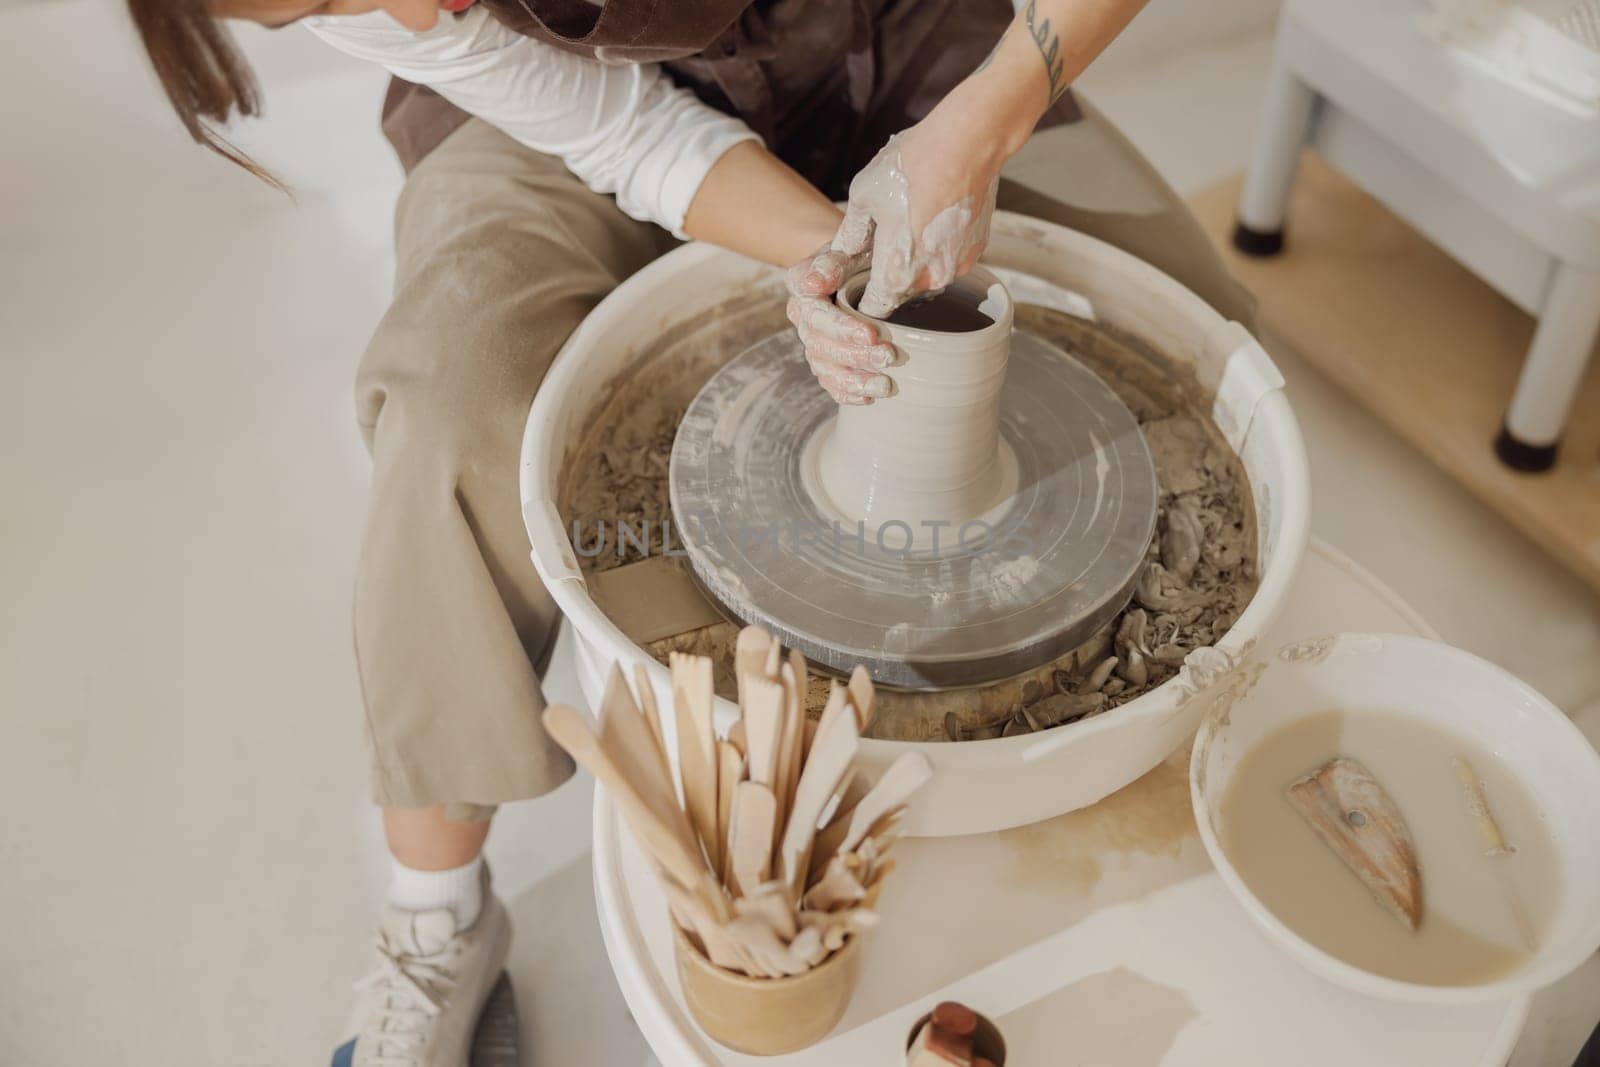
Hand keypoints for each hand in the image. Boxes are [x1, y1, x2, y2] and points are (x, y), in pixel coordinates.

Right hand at [785, 246, 897, 404]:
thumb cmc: (862, 249)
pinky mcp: (826, 359)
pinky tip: (869, 397)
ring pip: (825, 368)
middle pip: (821, 345)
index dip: (842, 328)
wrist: (865, 260)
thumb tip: (813, 285)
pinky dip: (848, 393)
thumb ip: (833, 262)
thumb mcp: (851, 246)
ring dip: (855, 380)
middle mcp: (801, 316)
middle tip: (889, 357)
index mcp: (802, 285)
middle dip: (856, 356)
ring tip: (886, 385)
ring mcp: (812, 340)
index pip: (816, 313)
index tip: (872, 334)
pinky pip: (830, 382)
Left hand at [832, 95, 1005, 317]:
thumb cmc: (910, 166)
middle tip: (886, 238)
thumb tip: (843, 251)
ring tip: (912, 219)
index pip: (875, 307)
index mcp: (896, 273)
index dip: (863, 297)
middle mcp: (930, 279)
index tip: (859, 281)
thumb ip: (850, 233)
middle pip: (903, 292)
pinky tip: (934, 213)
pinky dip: (941, 245)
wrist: (967, 142)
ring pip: (929, 274)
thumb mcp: (864, 196)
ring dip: (918, 259)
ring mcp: (958, 266)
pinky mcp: (978, 249)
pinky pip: (951, 257)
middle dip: (891, 273)